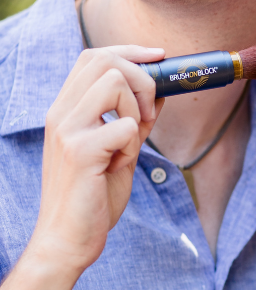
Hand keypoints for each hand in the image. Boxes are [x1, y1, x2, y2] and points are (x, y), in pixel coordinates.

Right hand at [31, 45, 163, 273]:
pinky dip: (133, 143)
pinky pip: (124, 126)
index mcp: (66, 110)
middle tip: (148, 115)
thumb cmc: (93, 194)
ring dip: (136, 111)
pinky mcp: (79, 152)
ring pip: (115, 84)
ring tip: (128, 143)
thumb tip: (160, 90)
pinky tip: (120, 164)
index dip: (131, 51)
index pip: (94, 57)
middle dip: (142, 79)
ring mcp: (66, 131)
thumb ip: (134, 119)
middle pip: (106, 61)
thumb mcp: (118, 148)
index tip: (160, 58)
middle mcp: (60, 114)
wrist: (69, 237)